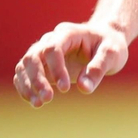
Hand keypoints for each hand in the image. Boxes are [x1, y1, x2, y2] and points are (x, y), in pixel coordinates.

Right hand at [13, 21, 128, 107]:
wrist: (105, 42)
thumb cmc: (110, 45)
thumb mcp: (112, 54)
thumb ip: (99, 68)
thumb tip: (83, 88)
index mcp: (69, 33)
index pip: (53, 48)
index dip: (56, 69)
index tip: (66, 89)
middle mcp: (52, 40)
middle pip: (33, 56)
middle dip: (37, 79)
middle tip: (48, 98)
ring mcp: (44, 52)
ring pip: (25, 66)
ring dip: (28, 85)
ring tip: (39, 104)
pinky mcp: (41, 64)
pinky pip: (24, 74)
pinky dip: (25, 88)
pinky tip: (34, 101)